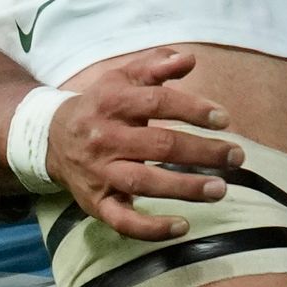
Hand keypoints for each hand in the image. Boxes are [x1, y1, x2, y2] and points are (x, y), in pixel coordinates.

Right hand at [46, 45, 245, 242]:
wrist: (50, 138)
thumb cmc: (100, 105)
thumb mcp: (122, 78)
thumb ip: (155, 66)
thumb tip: (188, 58)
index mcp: (112, 103)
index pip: (158, 103)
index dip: (193, 110)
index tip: (224, 120)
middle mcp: (104, 138)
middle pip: (158, 146)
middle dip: (202, 152)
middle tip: (237, 157)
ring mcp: (99, 174)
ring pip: (143, 183)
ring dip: (184, 188)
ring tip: (220, 189)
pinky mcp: (96, 203)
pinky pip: (123, 221)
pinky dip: (151, 228)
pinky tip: (182, 226)